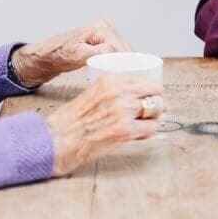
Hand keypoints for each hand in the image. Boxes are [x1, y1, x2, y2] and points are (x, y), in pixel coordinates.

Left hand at [10, 19, 129, 88]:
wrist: (44, 57)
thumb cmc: (55, 54)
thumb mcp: (74, 55)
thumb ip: (94, 54)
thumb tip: (112, 53)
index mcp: (102, 28)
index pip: (121, 49)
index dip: (124, 66)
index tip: (125, 81)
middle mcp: (107, 29)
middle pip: (125, 51)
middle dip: (127, 67)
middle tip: (126, 85)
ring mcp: (107, 36)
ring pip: (124, 55)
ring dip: (124, 68)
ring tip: (123, 84)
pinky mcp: (104, 45)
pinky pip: (118, 57)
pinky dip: (119, 67)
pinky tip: (119, 78)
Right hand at [45, 76, 166, 175]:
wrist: (58, 139)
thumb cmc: (71, 120)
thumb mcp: (92, 93)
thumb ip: (112, 92)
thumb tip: (133, 98)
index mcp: (109, 79)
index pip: (143, 80)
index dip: (152, 89)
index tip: (155, 95)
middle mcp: (118, 92)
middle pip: (154, 92)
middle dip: (158, 102)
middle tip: (159, 110)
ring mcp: (123, 111)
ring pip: (155, 109)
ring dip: (155, 117)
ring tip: (150, 123)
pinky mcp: (125, 131)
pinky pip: (150, 128)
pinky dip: (149, 132)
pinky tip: (142, 134)